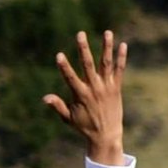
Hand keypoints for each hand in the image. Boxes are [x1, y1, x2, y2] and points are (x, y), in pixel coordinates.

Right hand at [42, 32, 126, 166]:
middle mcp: (95, 88)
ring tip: (107, 32)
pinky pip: (120, 70)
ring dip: (106, 47)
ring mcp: (107, 87)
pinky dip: (121, 58)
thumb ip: (58, 106)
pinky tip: (123, 45)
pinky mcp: (116, 88)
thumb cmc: (84, 126)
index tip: (58, 55)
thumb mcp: (68, 117)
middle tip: (80, 34)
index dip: (64, 67)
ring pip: (107, 64)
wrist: (107, 135)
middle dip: (84, 49)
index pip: (71, 78)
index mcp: (81, 95)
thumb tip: (45, 98)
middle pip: (89, 65)